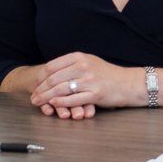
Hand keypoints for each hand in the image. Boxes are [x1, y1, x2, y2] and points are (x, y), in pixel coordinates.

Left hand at [27, 51, 141, 117]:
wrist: (129, 83)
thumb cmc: (108, 75)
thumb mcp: (90, 62)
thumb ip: (72, 64)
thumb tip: (51, 71)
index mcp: (80, 57)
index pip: (53, 66)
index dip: (41, 77)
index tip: (35, 85)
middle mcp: (83, 66)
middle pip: (54, 79)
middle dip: (40, 89)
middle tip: (33, 97)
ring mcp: (90, 80)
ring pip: (61, 89)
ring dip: (46, 97)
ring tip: (39, 102)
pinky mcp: (95, 93)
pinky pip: (73, 99)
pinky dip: (61, 102)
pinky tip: (54, 104)